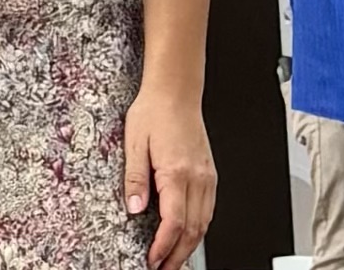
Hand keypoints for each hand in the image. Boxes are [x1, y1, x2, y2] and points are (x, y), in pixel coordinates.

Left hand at [124, 85, 214, 268]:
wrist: (176, 92)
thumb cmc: (154, 111)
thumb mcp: (133, 142)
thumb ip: (135, 178)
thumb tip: (133, 208)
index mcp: (176, 172)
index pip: (174, 222)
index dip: (164, 246)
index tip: (153, 259)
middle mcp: (197, 178)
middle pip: (193, 230)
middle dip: (178, 255)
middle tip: (163, 268)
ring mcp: (207, 177)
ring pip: (204, 223)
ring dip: (190, 246)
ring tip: (174, 259)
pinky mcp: (209, 175)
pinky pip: (208, 210)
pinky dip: (199, 229)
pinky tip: (188, 234)